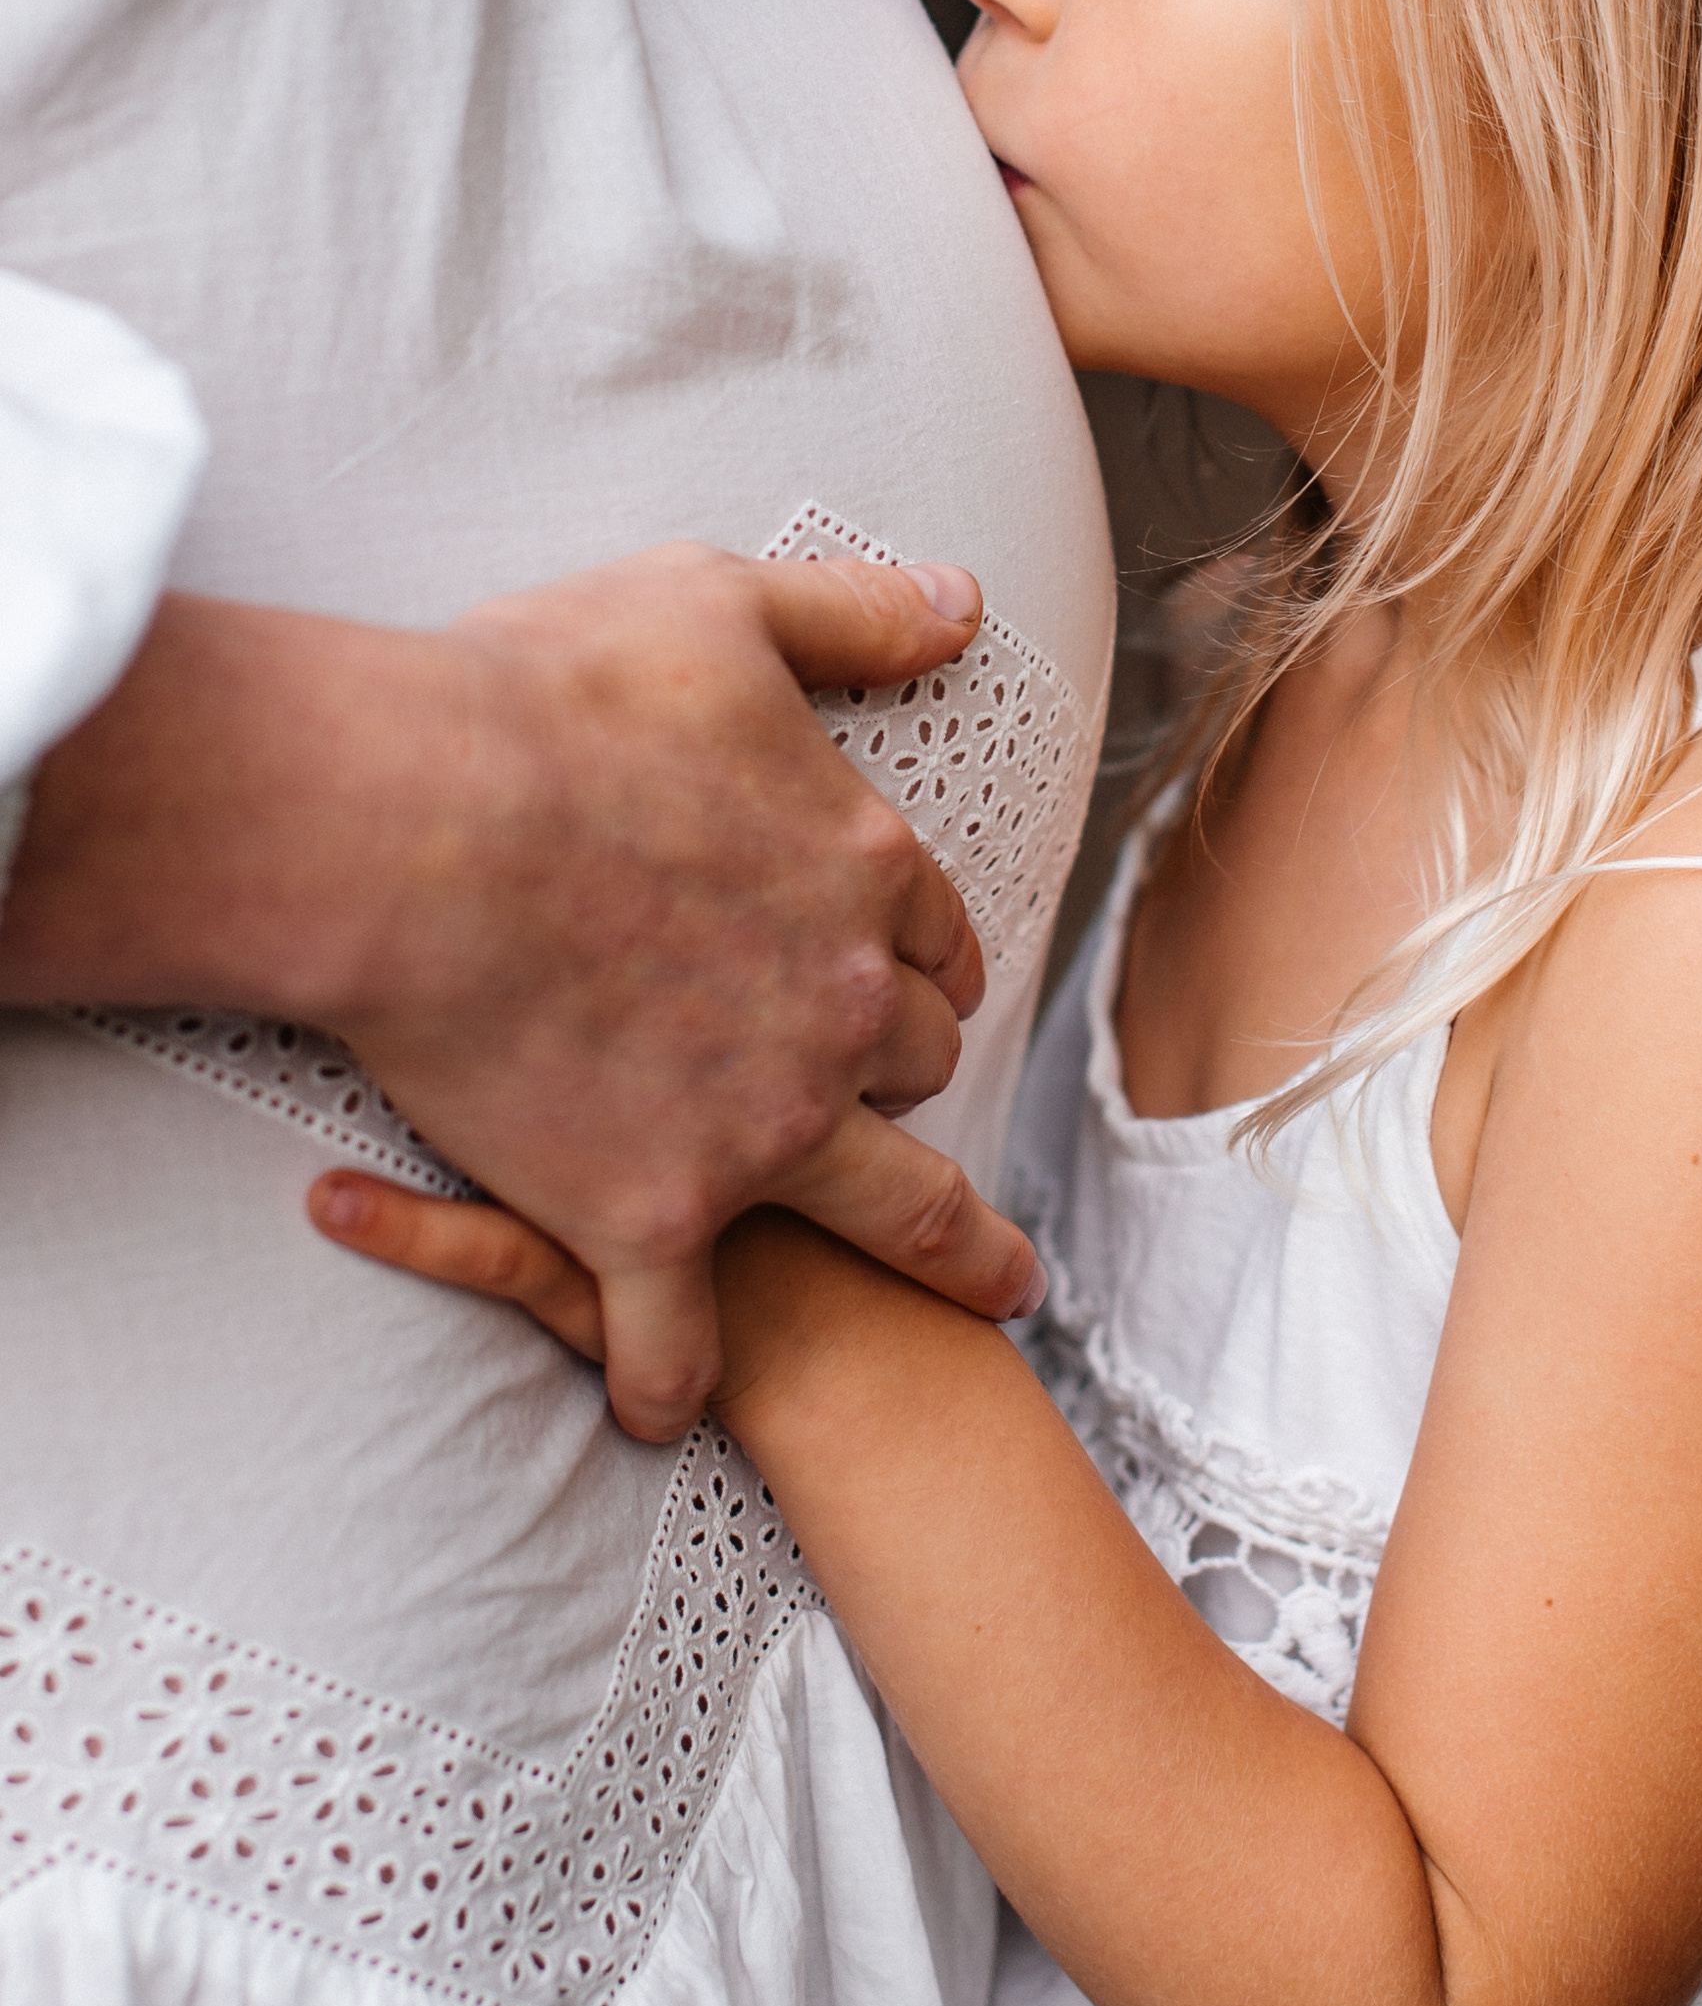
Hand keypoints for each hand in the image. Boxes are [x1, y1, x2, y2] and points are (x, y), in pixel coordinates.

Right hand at [3, 546, 1041, 1438]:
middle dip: (904, 1079)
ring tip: (985, 1296)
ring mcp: (757, 1126)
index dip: (920, 963)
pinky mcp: (648, 1214)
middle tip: (886, 1107)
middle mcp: (838, 1010)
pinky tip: (668, 1403)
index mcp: (863, 869)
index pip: (933, 938)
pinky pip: (682, 1333)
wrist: (412, 825)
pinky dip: (674, 1376)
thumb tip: (966, 604)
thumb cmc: (548, 694)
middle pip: (914, 1065)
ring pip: (887, 1211)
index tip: (913, 986)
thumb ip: (852, 611)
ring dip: (943, 1256)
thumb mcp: (722, 603)